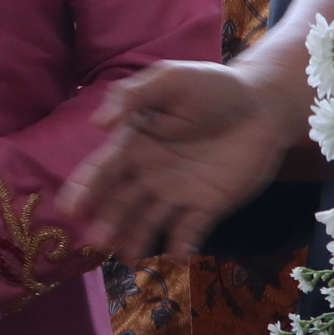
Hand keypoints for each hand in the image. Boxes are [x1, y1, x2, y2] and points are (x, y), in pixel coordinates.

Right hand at [61, 60, 295, 261]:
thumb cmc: (213, 87)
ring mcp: (176, 193)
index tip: (70, 209)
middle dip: (108, 222)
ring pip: (148, 221)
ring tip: (128, 255)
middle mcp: (147, 174)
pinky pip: (189, 231)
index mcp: (133, 144)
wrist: (263, 106)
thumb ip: (134, 96)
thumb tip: (99, 123)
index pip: (103, 170)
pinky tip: (178, 255)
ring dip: (135, 238)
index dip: (85, 189)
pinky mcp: (206, 207)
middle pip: (121, 202)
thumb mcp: (171, 78)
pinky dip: (181, 245)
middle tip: (99, 240)